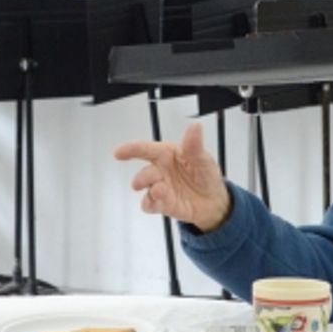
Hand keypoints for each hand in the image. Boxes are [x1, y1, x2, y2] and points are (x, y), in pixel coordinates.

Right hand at [113, 122, 230, 231]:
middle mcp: (160, 170)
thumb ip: (194, 144)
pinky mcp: (161, 203)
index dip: (131, 149)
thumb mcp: (203, 158)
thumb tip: (194, 127)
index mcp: (167, 154)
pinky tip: (157, 201)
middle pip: (144, 172)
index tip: (119, 152)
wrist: (213, 201)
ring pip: (145, 188)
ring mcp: (159, 187)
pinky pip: (148, 204)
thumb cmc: (205, 175)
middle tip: (149, 179)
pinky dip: (149, 203)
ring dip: (149, 189)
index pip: (146, 149)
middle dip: (143, 177)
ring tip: (160, 190)